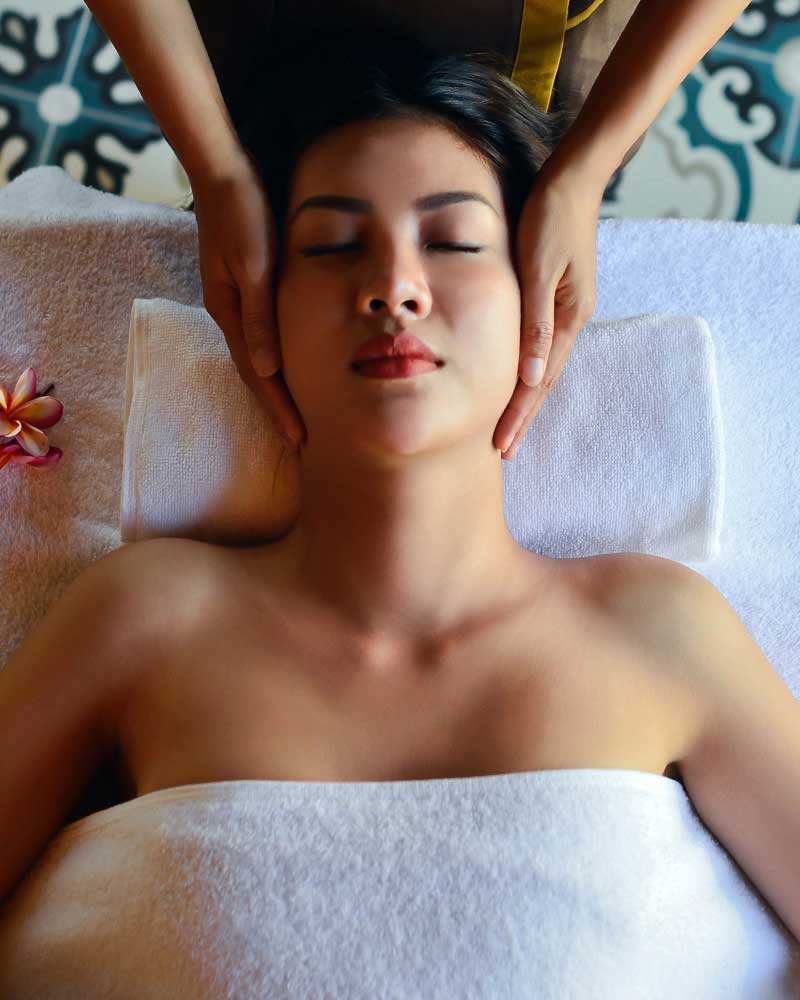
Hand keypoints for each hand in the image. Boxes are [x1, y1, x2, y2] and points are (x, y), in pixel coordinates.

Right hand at [191, 158, 305, 450]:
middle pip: (256, 373)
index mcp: (231, 313)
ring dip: (276, 389)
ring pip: (258, 358)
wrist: (223, 170)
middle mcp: (230, 313)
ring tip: (296, 416)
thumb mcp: (253, 263)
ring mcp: (235, 301)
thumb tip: (267, 369)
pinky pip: (261, 336)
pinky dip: (275, 360)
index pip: (258, 375)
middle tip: (301, 441)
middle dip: (277, 408)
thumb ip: (260, 316)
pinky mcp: (246, 287)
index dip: (279, 408)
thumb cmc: (242, 212)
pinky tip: (287, 369)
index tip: (299, 438)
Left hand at [493, 171, 603, 459]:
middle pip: (542, 382)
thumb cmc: (550, 218)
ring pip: (540, 368)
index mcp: (568, 318)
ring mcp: (565, 311)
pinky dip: (526, 372)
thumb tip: (530, 376)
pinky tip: (515, 382)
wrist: (571, 181)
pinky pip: (539, 347)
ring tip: (507, 428)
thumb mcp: (540, 268)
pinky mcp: (555, 298)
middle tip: (503, 452)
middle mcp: (570, 321)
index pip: (539, 381)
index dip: (520, 415)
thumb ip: (536, 322)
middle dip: (522, 418)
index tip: (502, 446)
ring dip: (524, 400)